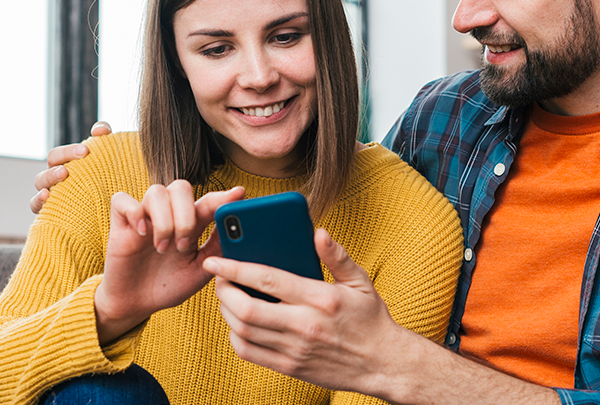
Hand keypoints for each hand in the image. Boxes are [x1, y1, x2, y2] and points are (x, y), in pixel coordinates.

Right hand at [30, 121, 111, 213]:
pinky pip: (36, 205)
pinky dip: (38, 200)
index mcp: (66, 164)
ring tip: (63, 173)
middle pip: (51, 162)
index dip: (69, 150)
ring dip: (49, 176)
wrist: (107, 212)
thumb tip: (101, 129)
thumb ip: (104, 140)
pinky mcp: (50, 210)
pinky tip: (46, 196)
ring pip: (40, 182)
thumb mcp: (107, 160)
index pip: (60, 153)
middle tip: (79, 157)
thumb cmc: (104, 182)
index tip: (85, 150)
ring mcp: (51, 193)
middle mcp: (56, 177)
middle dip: (62, 158)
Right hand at [94, 182, 244, 344]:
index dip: (223, 196)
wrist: (138, 304)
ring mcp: (144, 217)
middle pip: (181, 187)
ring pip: (156, 191)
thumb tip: (238, 231)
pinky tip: (142, 233)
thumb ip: (218, 249)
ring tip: (163, 248)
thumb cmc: (170, 285)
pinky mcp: (120, 224)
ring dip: (164, 219)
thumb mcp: (200, 270)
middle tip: (184, 245)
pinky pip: (122, 199)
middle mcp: (168, 215)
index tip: (239, 194)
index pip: (208, 201)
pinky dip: (133, 212)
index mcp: (191, 223)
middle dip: (186, 215)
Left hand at [203, 229, 404, 394]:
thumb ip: (337, 256)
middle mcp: (304, 325)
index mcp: (319, 299)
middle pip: (245, 309)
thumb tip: (318, 232)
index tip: (216, 260)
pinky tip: (239, 324)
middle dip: (223, 291)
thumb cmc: (370, 319)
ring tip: (227, 297)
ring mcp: (294, 350)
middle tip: (219, 279)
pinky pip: (250, 353)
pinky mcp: (290, 367)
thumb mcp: (360, 281)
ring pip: (243, 331)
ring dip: (226, 313)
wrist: (383, 364)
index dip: (235, 268)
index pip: (267, 280)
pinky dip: (236, 337)